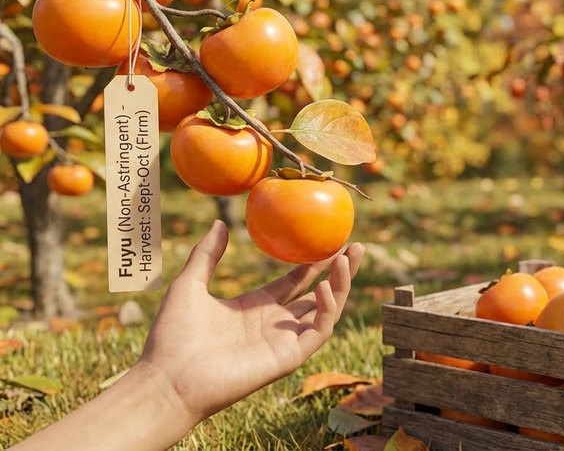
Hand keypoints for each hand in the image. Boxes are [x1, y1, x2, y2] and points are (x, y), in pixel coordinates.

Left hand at [139, 220, 364, 421]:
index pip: (294, 283)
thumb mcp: (189, 285)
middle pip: (318, 295)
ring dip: (341, 285)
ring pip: (325, 311)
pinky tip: (326, 288)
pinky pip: (318, 332)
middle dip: (339, 272)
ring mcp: (283, 341)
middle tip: (356, 246)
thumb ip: (206, 255)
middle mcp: (274, 324)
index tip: (329, 243)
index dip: (313, 264)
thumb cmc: (173, 336)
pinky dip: (328, 310)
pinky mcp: (288, 357)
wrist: (168, 378)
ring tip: (348, 258)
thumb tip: (219, 223)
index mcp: (255, 307)